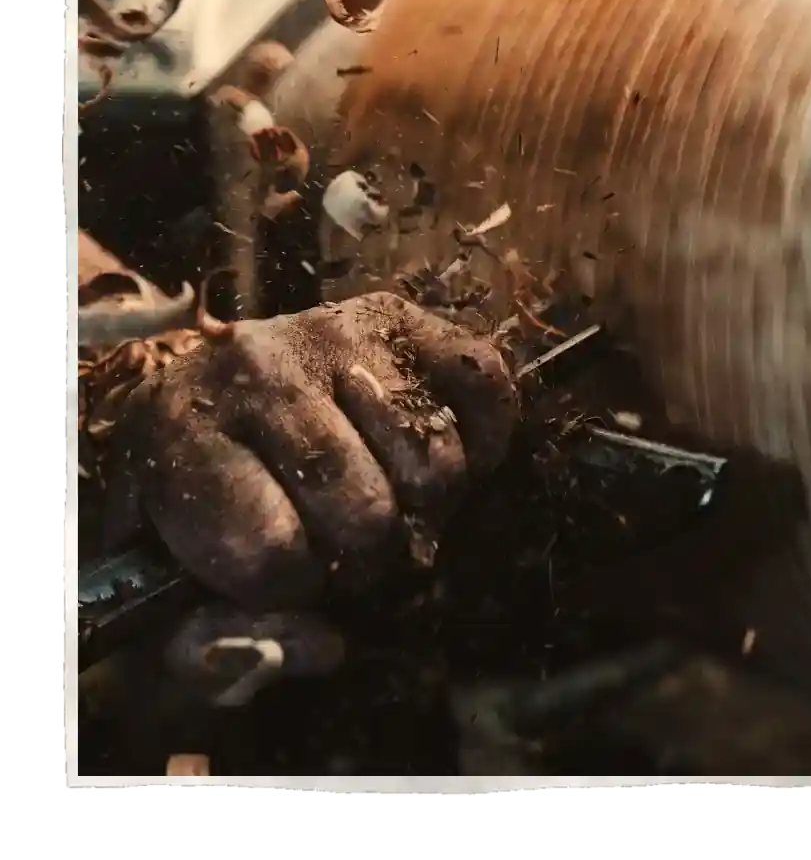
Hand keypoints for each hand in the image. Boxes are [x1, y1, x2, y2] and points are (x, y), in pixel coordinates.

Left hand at [102, 293, 519, 607]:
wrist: (214, 390)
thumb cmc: (201, 495)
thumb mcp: (175, 576)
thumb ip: (227, 641)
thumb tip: (330, 648)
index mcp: (179, 432)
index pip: (270, 550)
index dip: (291, 587)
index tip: (282, 572)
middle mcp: (256, 366)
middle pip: (362, 508)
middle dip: (364, 555)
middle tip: (346, 542)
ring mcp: (334, 331)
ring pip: (431, 460)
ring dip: (424, 505)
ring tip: (391, 497)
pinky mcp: (397, 314)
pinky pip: (483, 382)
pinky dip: (485, 438)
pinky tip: (448, 454)